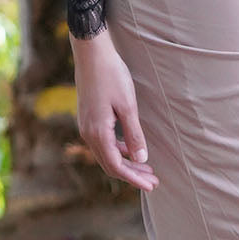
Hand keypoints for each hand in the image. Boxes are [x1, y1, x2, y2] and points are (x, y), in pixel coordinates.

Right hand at [71, 33, 159, 191]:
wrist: (91, 54)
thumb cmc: (112, 76)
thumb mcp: (127, 106)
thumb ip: (134, 134)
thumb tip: (142, 159)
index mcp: (97, 134)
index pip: (116, 167)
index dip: (134, 178)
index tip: (151, 185)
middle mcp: (88, 134)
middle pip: (110, 164)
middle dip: (132, 174)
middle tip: (153, 180)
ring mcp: (86, 126)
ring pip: (106, 153)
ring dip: (126, 161)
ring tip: (146, 166)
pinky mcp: (88, 118)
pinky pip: (103, 142)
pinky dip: (118, 149)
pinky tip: (131, 147)